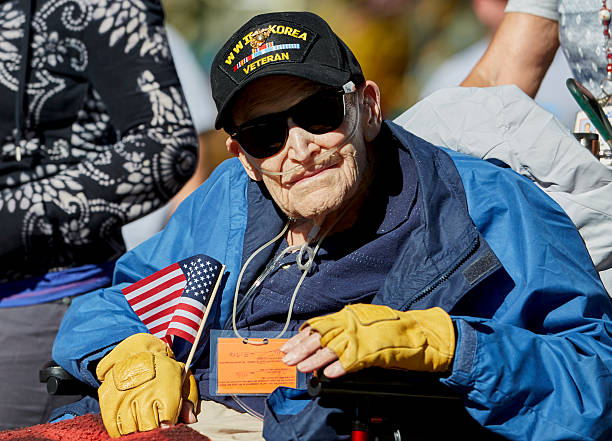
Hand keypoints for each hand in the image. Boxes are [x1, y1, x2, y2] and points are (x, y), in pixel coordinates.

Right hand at [96, 333, 198, 437]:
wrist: (139, 350)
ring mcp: (124, 396)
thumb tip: (190, 419)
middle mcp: (143, 394)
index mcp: (166, 390)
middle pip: (147, 428)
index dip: (166, 425)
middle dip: (151, 427)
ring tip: (139, 419)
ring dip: (135, 428)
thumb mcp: (182, 379)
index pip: (166, 423)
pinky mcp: (108, 398)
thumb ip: (189, 400)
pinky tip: (127, 420)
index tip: (165, 422)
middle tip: (152, 419)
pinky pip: (113, 426)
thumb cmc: (162, 369)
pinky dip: (119, 428)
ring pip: (129, 429)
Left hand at [282, 304, 454, 376]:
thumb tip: (323, 342)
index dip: (302, 335)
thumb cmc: (394, 330)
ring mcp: (363, 336)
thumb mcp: (365, 323)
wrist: (421, 333)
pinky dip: (340, 367)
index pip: (319, 324)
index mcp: (350, 316)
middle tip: (287, 358)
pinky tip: (329, 374)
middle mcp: (353, 323)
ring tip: (303, 368)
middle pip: (320, 335)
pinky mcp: (374, 351)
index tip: (288, 344)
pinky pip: (352, 360)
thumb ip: (345, 330)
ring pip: (332, 347)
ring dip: (315, 359)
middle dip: (302, 347)